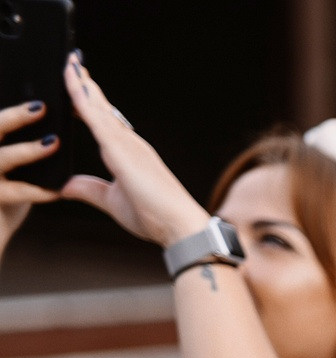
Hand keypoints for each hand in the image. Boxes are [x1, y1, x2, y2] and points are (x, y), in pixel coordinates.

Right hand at [0, 101, 61, 255]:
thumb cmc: (7, 186)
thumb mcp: (10, 157)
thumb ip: (19, 135)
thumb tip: (44, 107)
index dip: (12, 106)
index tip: (37, 94)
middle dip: (15, 116)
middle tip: (41, 106)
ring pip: (1, 157)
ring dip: (27, 150)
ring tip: (52, 143)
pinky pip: (14, 192)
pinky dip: (38, 191)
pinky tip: (57, 190)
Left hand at [57, 55, 208, 247]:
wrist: (180, 227)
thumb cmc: (156, 218)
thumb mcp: (112, 202)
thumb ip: (89, 190)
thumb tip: (65, 186)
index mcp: (128, 154)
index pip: (104, 122)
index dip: (90, 102)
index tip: (79, 83)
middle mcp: (129, 144)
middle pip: (101, 108)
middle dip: (85, 85)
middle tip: (72, 63)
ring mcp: (127, 144)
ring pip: (98, 107)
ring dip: (82, 85)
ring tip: (70, 64)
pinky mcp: (121, 149)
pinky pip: (96, 118)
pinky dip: (83, 99)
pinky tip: (73, 84)